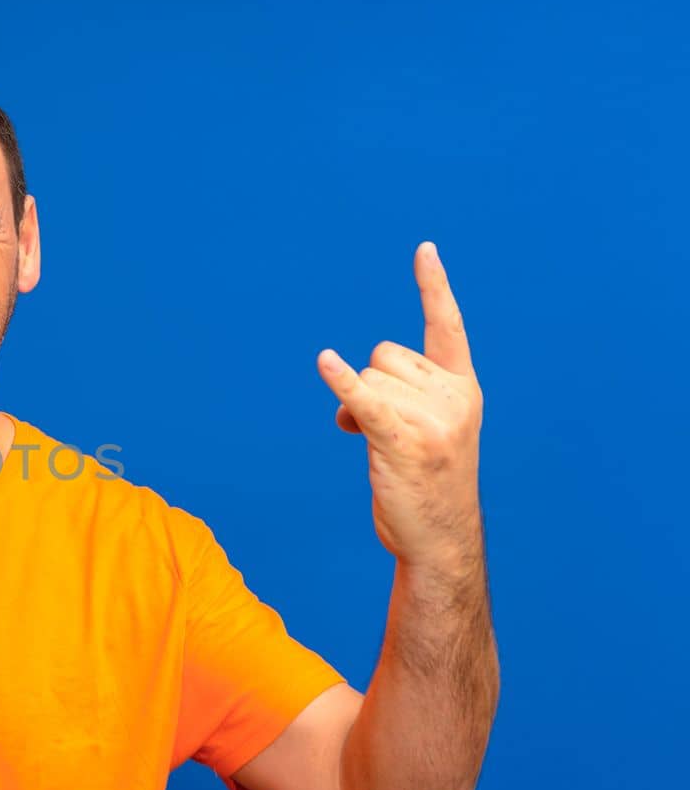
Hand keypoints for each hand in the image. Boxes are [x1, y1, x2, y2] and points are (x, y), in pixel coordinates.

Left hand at [316, 242, 483, 569]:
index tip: (424, 249)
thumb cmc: (426, 486)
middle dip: (371, 387)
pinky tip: (324, 363)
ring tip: (379, 447)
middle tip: (385, 433)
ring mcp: (432, 417)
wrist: (441, 540)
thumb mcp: (425, 431)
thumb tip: (347, 387)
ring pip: (367, 379)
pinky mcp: (402, 439)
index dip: (433, 287)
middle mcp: (454, 396)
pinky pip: (363, 397)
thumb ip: (398, 397)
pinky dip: (340, 381)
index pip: (446, 326)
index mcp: (464, 388)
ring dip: (357, 408)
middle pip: (384, 356)